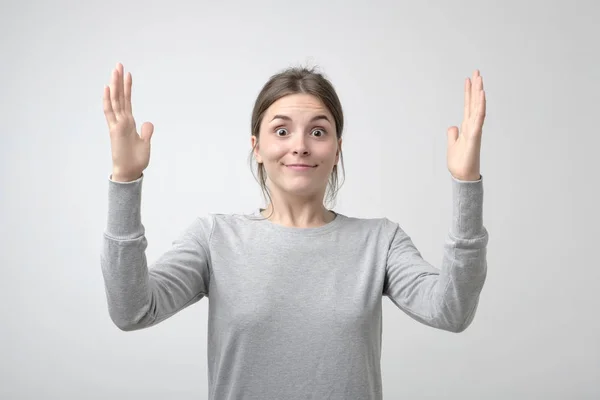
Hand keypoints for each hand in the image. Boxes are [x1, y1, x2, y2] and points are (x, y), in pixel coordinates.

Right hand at [103, 62, 153, 181]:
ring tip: (115, 70)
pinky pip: (110, 112)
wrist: (130, 171)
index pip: (127, 101)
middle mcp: (121, 121)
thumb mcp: (145, 143)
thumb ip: (146, 132)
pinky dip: (108, 100)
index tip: (128, 74)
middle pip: (119, 96)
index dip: (127, 88)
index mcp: (129, 123)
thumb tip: (148, 122)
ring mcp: (117, 124)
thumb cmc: (136, 160)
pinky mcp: (115, 129)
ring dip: (114, 85)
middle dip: (119, 80)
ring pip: (115, 100)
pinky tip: (107, 88)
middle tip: (119, 64)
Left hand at [446, 70, 485, 180]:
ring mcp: (475, 130)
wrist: (462, 176)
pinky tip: (481, 96)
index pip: (468, 106)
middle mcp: (472, 126)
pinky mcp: (474, 136)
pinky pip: (478, 119)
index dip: (468, 92)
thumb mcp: (452, 145)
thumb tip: (452, 126)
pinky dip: (480, 107)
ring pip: (477, 108)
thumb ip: (453, 134)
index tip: (469, 78)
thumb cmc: (459, 163)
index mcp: (467, 127)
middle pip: (474, 103)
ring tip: (480, 78)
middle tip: (477, 71)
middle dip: (475, 87)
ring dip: (479, 93)